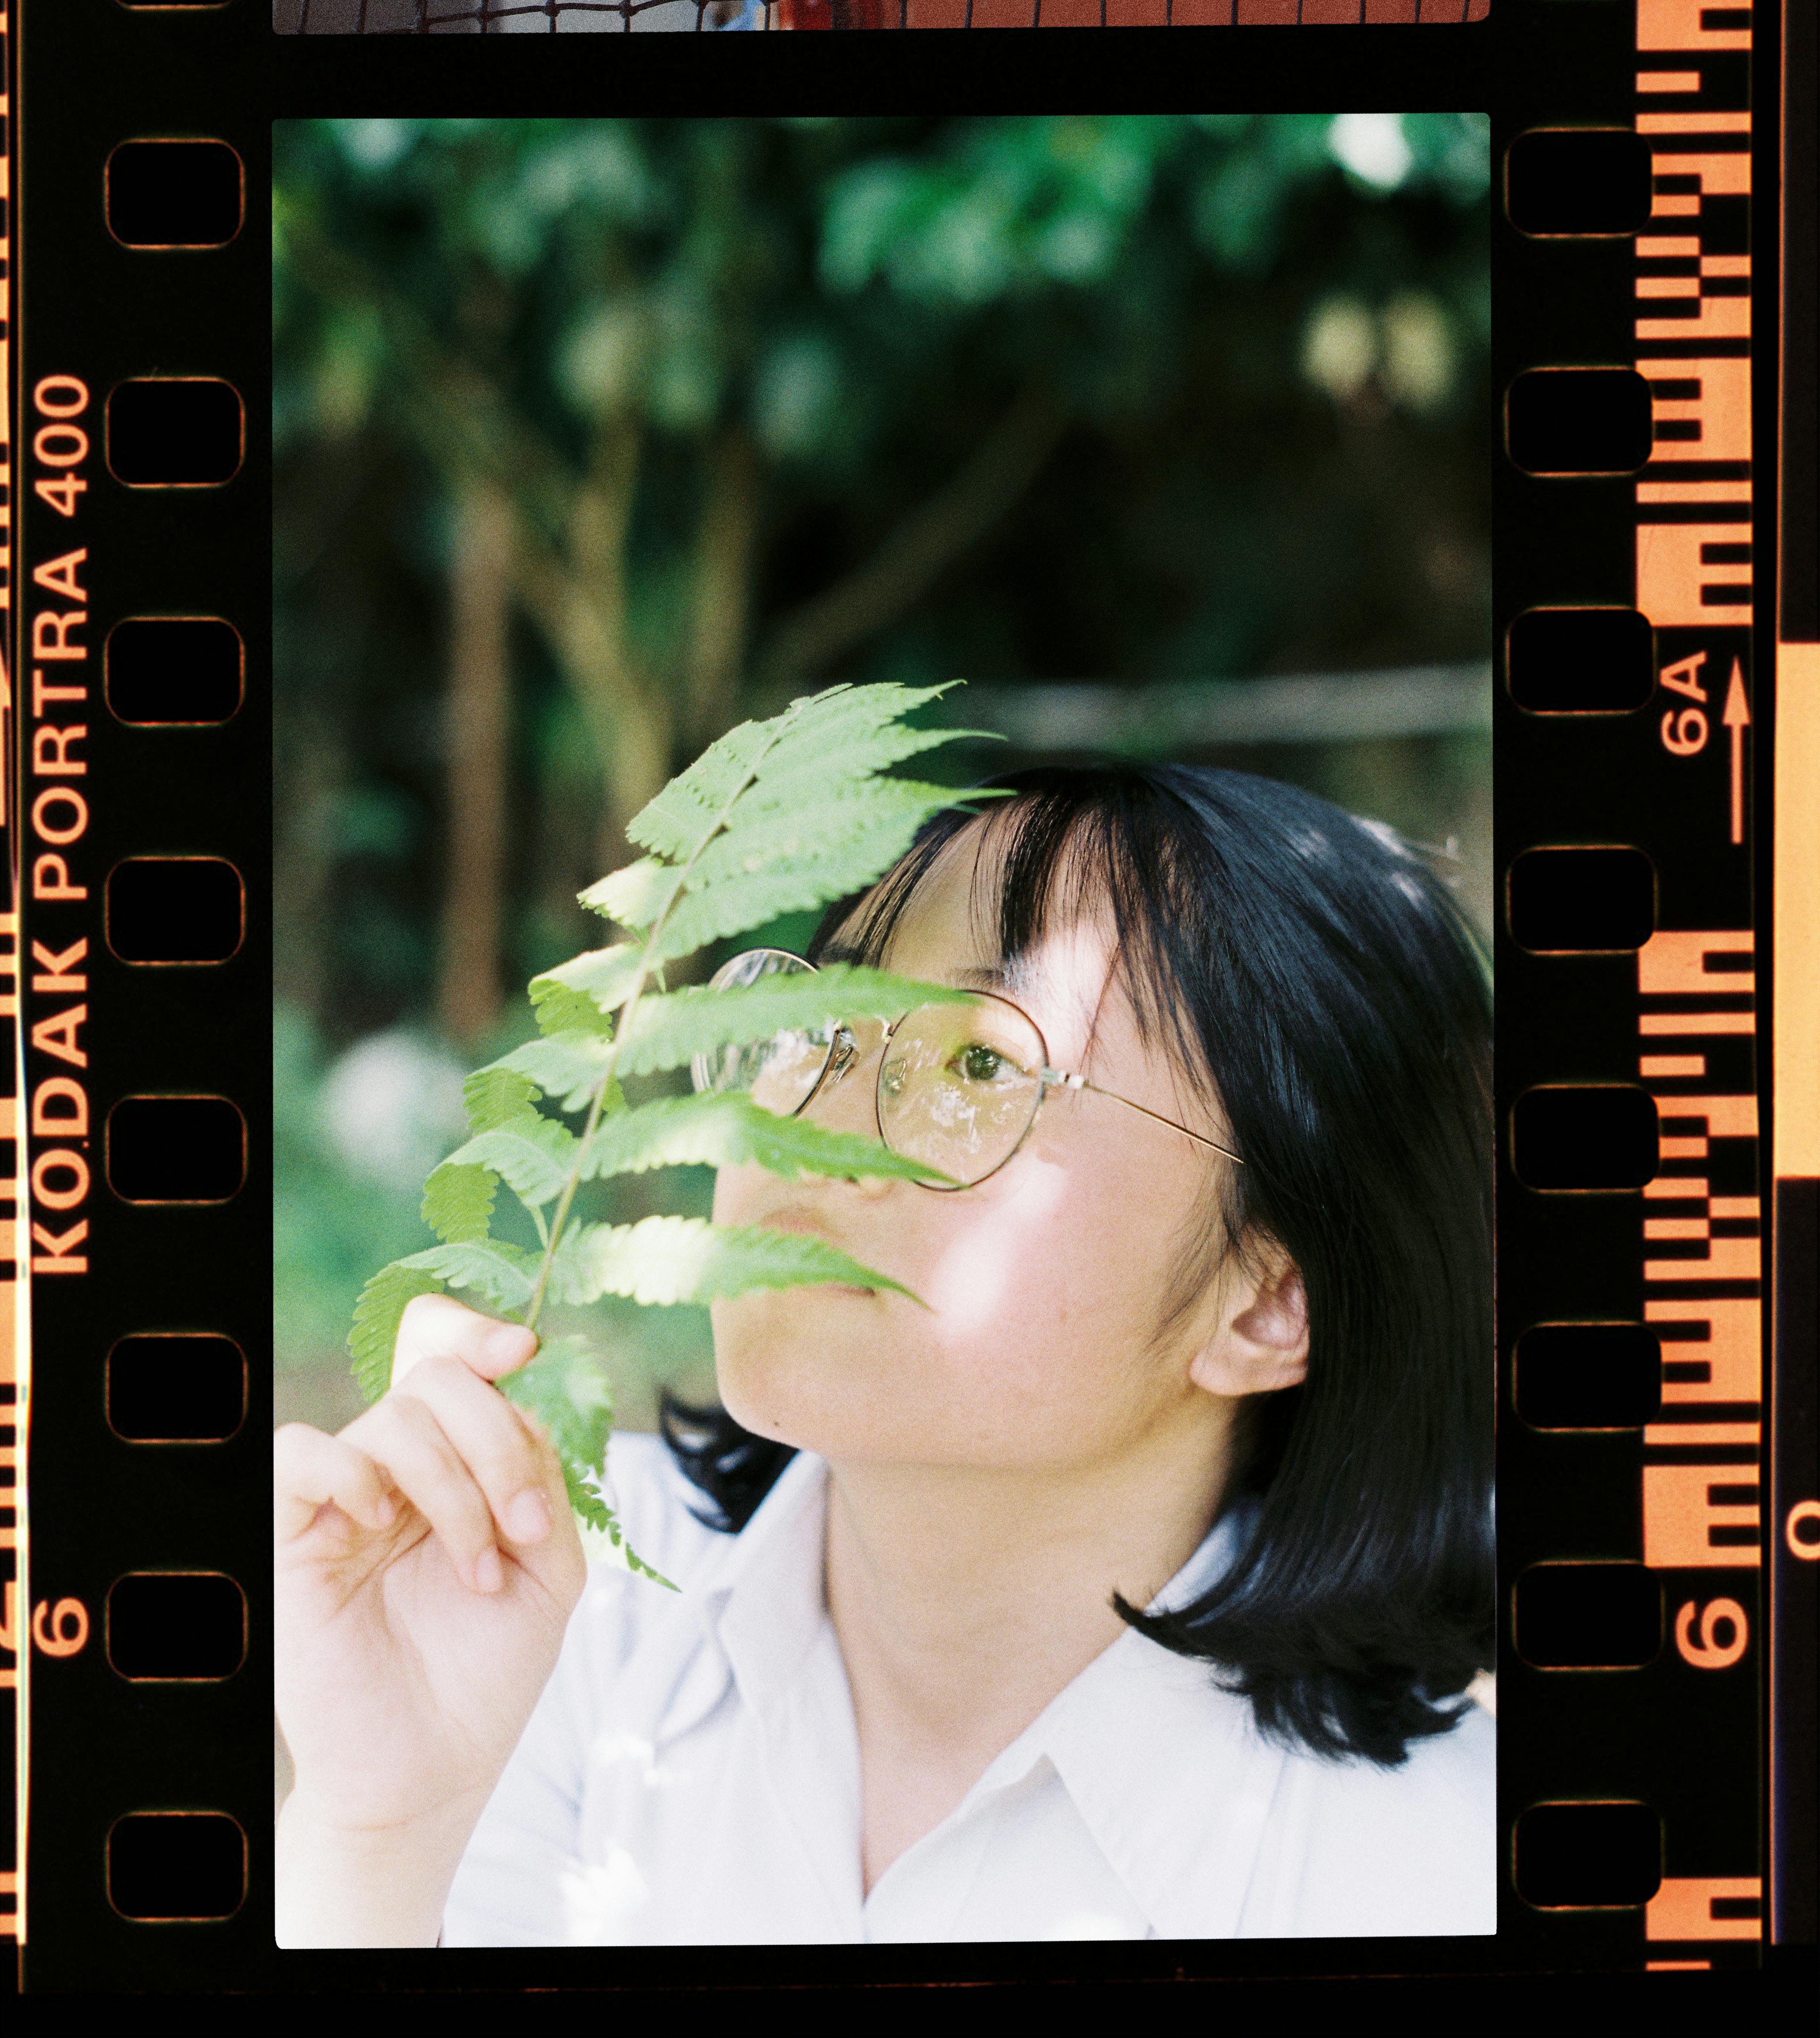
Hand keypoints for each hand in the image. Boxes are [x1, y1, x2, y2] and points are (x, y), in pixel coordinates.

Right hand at [274, 1295, 587, 1940]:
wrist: (435, 1767)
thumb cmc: (488, 1669)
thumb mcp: (552, 1563)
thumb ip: (543, 1474)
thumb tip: (524, 1396)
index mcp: (459, 1461)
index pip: (450, 1355)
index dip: (480, 1330)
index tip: (526, 1350)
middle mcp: (400, 1467)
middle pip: (440, 1379)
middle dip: (498, 1441)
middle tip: (524, 1529)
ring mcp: (346, 1498)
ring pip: (393, 1416)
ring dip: (457, 1487)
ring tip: (479, 1569)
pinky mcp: (295, 1536)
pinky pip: (303, 1452)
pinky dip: (353, 1470)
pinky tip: (383, 1523)